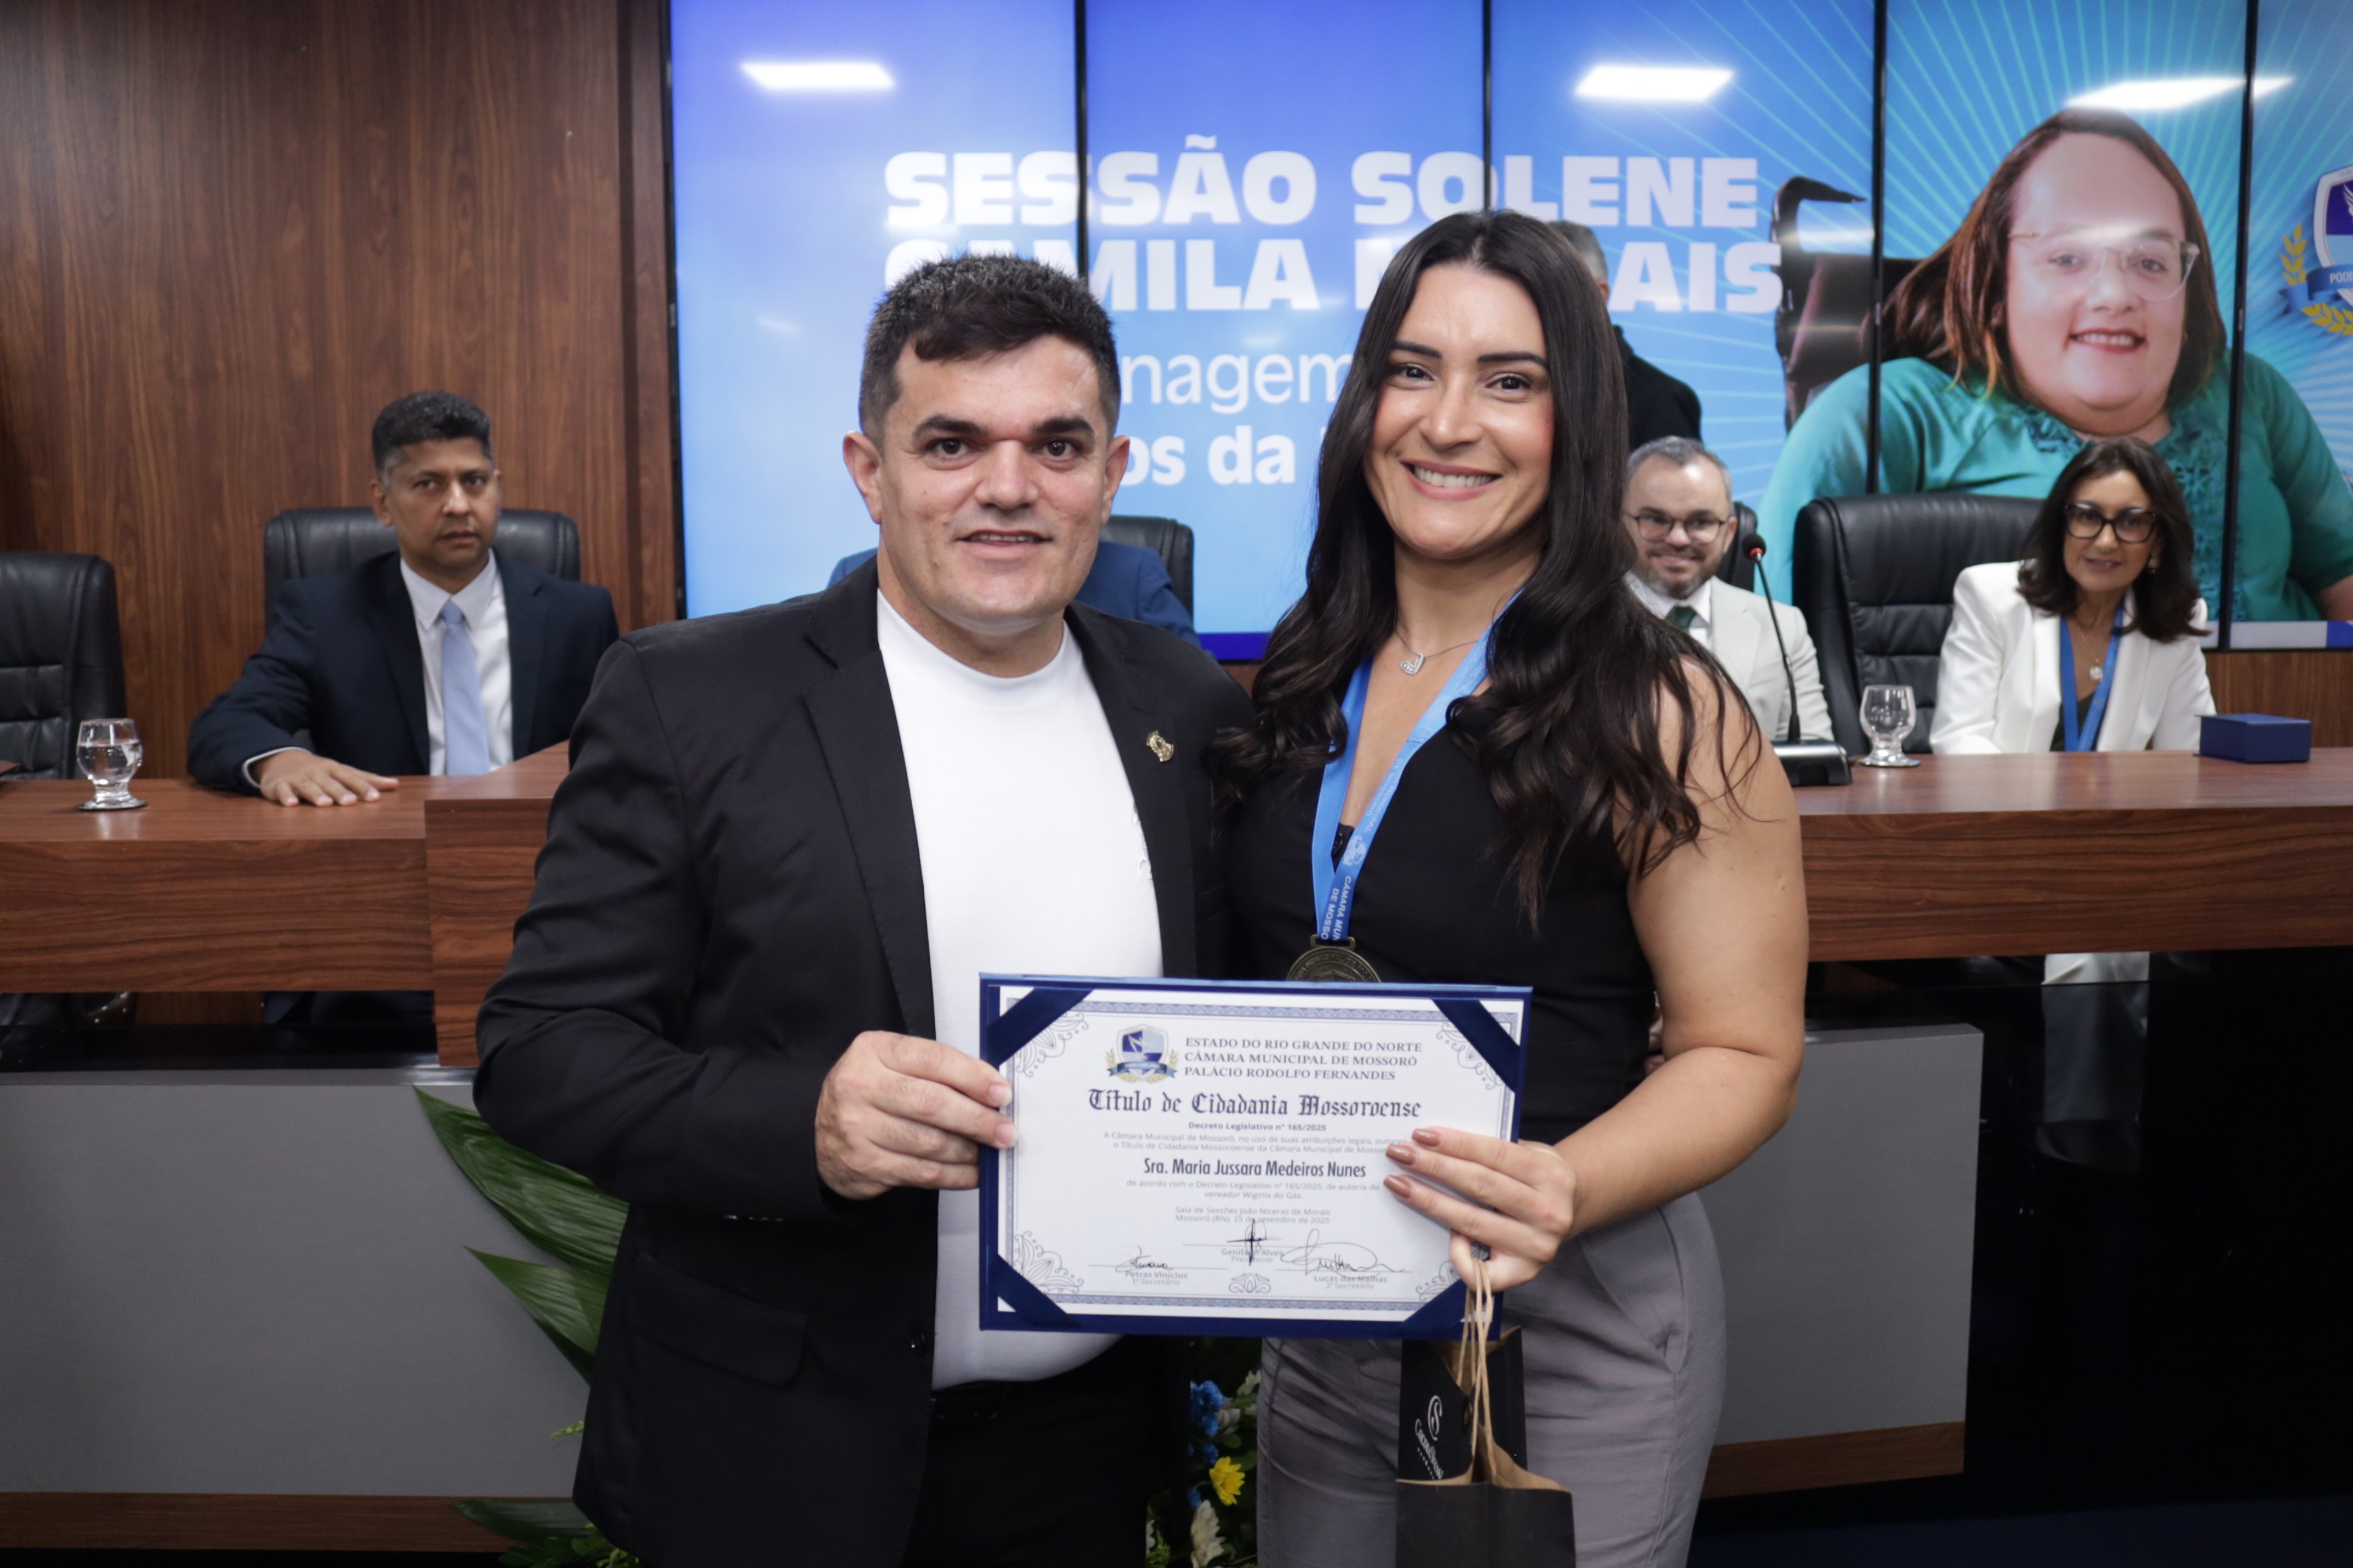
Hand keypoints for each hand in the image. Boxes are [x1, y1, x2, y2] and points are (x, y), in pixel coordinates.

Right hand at [255, 750, 397, 806]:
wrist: (280, 758)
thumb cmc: (319, 770)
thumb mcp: (341, 771)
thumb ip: (366, 779)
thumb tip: (395, 784)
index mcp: (334, 769)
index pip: (351, 778)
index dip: (363, 787)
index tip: (376, 798)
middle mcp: (317, 772)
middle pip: (330, 783)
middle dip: (340, 792)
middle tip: (351, 802)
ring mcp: (297, 778)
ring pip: (307, 786)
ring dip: (316, 794)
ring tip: (325, 804)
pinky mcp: (278, 785)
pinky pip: (282, 790)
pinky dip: (285, 796)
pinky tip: (291, 805)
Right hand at [814, 1031, 1015, 1199]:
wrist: (816, 1131)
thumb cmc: (867, 1093)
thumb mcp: (891, 1064)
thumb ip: (935, 1071)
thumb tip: (991, 1091)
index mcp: (874, 1051)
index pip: (933, 1060)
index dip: (973, 1078)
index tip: (1001, 1093)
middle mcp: (861, 1086)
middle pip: (932, 1104)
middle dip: (977, 1120)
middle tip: (1005, 1131)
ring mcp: (857, 1128)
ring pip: (929, 1143)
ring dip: (969, 1151)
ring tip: (991, 1152)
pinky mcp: (863, 1163)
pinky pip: (920, 1173)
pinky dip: (954, 1175)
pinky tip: (972, 1172)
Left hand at [1384, 1127, 1579, 1292]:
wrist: (1572, 1210)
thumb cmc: (1537, 1178)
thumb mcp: (1532, 1152)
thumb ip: (1496, 1150)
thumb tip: (1437, 1143)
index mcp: (1551, 1175)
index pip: (1495, 1154)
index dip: (1455, 1144)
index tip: (1420, 1135)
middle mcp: (1548, 1213)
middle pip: (1480, 1186)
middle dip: (1434, 1168)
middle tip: (1399, 1154)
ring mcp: (1537, 1247)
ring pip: (1472, 1222)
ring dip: (1431, 1202)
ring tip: (1400, 1184)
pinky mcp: (1524, 1273)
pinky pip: (1482, 1271)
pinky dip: (1459, 1255)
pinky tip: (1446, 1236)